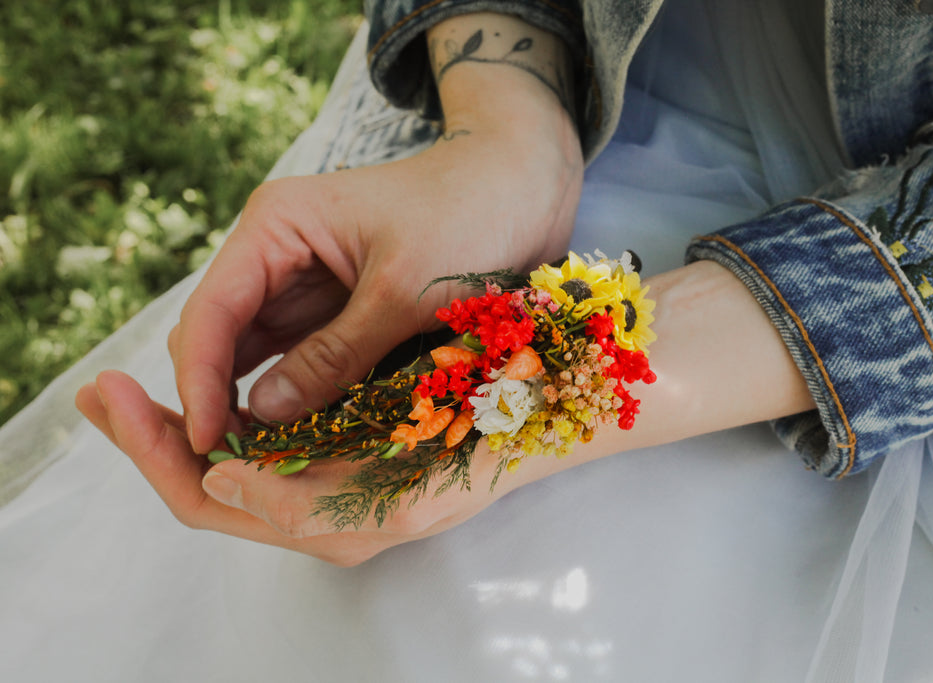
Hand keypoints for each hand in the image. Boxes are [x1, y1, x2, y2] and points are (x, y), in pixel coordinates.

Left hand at [76, 370, 567, 565]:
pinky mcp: (349, 447)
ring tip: (132, 386)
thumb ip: (308, 497)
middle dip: (148, 438)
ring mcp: (335, 478)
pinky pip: (268, 440)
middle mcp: (325, 510)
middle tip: (98, 390)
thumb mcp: (406, 477)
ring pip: (231, 462)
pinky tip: (212, 377)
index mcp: (335, 522)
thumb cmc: (496, 427)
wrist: (560, 404)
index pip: (211, 497)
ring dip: (180, 423)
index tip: (120, 399)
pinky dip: (228, 411)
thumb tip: (222, 476)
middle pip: (206, 486)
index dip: (157, 451)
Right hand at [171, 14, 582, 453]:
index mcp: (277, 225)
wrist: (525, 183)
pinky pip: (302, 357)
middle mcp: (278, 252)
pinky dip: (297, 394)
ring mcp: (306, 281)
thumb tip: (262, 412)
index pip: (212, 312)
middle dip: (217, 396)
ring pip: (257, 353)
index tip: (204, 443)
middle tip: (228, 467)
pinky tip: (297, 436)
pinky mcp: (338, 306)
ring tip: (255, 464)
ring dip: (254, 402)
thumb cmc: (472, 215)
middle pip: (221, 335)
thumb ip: (334, 354)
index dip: (199, 382)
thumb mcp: (404, 291)